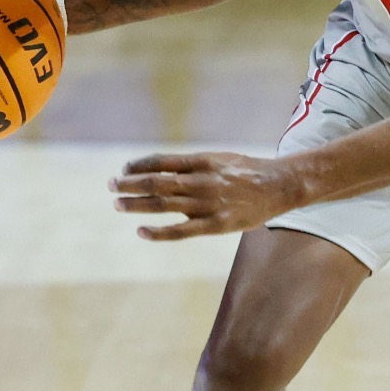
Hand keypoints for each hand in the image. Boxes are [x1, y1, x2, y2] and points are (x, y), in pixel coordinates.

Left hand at [111, 151, 306, 239]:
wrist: (279, 186)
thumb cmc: (247, 171)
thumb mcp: (219, 159)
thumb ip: (193, 165)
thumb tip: (163, 169)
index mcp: (202, 161)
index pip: (161, 161)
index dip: (139, 166)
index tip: (124, 170)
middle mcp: (201, 181)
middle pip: (156, 182)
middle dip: (130, 183)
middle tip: (111, 185)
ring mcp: (207, 204)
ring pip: (163, 205)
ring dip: (136, 204)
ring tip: (117, 204)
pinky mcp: (215, 225)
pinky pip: (180, 231)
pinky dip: (158, 231)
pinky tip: (141, 230)